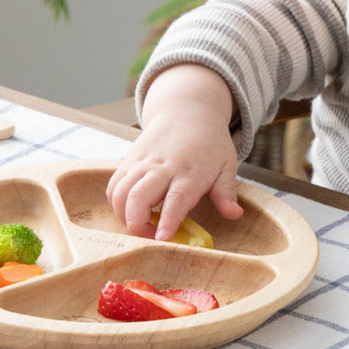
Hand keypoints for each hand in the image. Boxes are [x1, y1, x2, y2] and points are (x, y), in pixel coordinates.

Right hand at [106, 65, 241, 241]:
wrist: (186, 110)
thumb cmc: (210, 142)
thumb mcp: (227, 165)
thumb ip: (226, 192)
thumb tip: (235, 215)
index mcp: (190, 172)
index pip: (176, 199)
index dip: (167, 220)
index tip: (162, 238)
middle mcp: (162, 167)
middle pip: (138, 198)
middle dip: (137, 225)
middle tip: (151, 236)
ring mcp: (142, 163)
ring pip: (120, 193)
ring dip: (124, 216)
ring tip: (141, 224)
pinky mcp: (128, 160)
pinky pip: (113, 186)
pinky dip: (116, 203)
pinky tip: (130, 210)